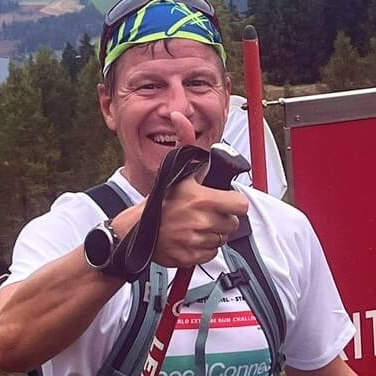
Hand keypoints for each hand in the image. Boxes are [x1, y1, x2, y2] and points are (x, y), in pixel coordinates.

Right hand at [152, 116, 246, 266]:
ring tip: (196, 225)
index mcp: (202, 199)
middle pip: (232, 224)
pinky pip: (210, 253)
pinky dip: (203, 248)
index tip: (226, 201)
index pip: (240, 205)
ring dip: (212, 233)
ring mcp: (197, 241)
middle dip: (223, 218)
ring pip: (221, 239)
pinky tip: (191, 238)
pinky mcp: (192, 257)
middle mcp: (202, 221)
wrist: (134, 231)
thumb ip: (186, 144)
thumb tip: (179, 118)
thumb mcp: (174, 170)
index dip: (234, 203)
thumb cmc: (157, 201)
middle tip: (207, 213)